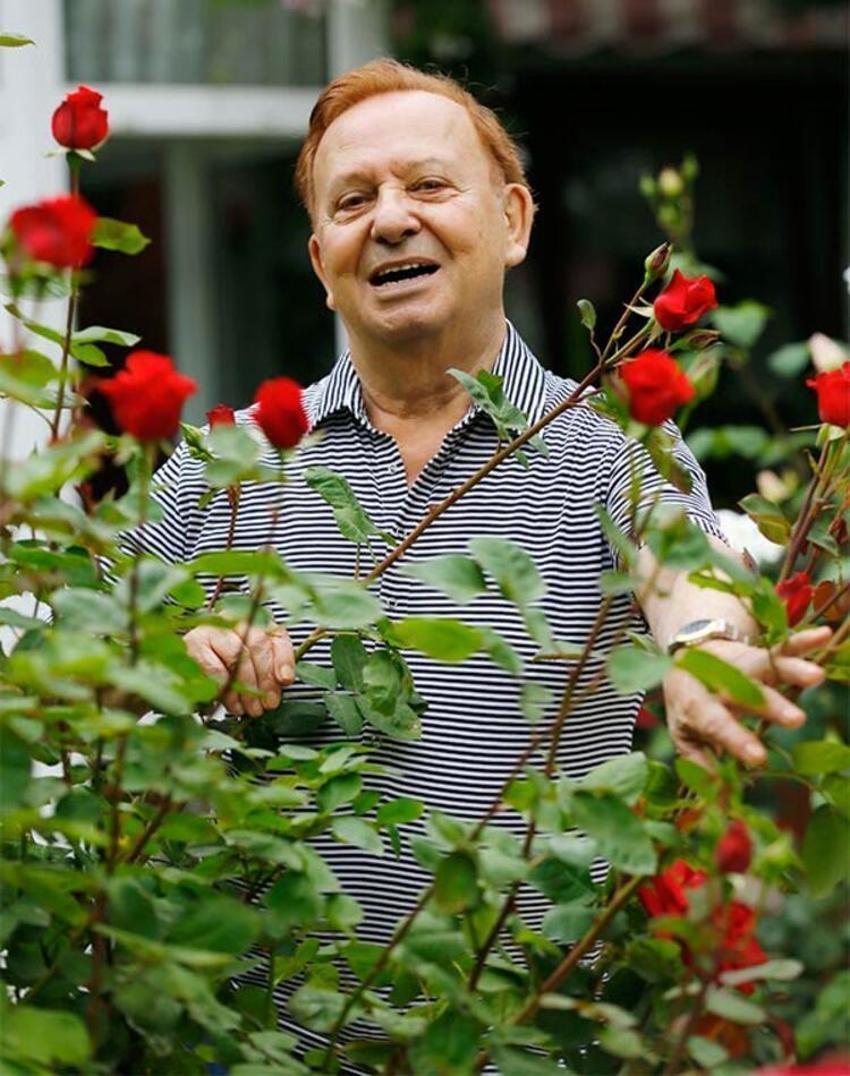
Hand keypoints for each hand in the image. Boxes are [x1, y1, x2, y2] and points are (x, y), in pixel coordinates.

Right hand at [184, 623, 294, 716]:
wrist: (183, 675)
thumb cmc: (223, 672)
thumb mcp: (254, 669)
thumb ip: (271, 668)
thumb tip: (284, 679)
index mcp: (253, 623)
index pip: (275, 634)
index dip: (283, 659)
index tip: (285, 681)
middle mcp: (233, 620)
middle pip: (258, 644)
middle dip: (266, 679)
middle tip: (268, 703)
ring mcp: (212, 630)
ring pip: (238, 656)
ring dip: (247, 689)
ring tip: (251, 708)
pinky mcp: (193, 644)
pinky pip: (215, 669)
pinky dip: (227, 690)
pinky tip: (232, 704)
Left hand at [662, 625, 831, 768]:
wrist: (685, 655)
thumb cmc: (690, 704)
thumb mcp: (684, 734)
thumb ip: (701, 764)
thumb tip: (720, 801)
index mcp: (696, 704)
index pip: (715, 723)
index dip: (735, 739)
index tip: (759, 758)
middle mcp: (718, 681)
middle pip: (743, 692)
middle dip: (769, 705)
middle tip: (796, 720)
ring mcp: (740, 664)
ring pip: (765, 665)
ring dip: (790, 669)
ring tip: (816, 676)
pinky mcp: (759, 650)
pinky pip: (782, 645)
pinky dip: (803, 641)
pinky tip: (824, 635)